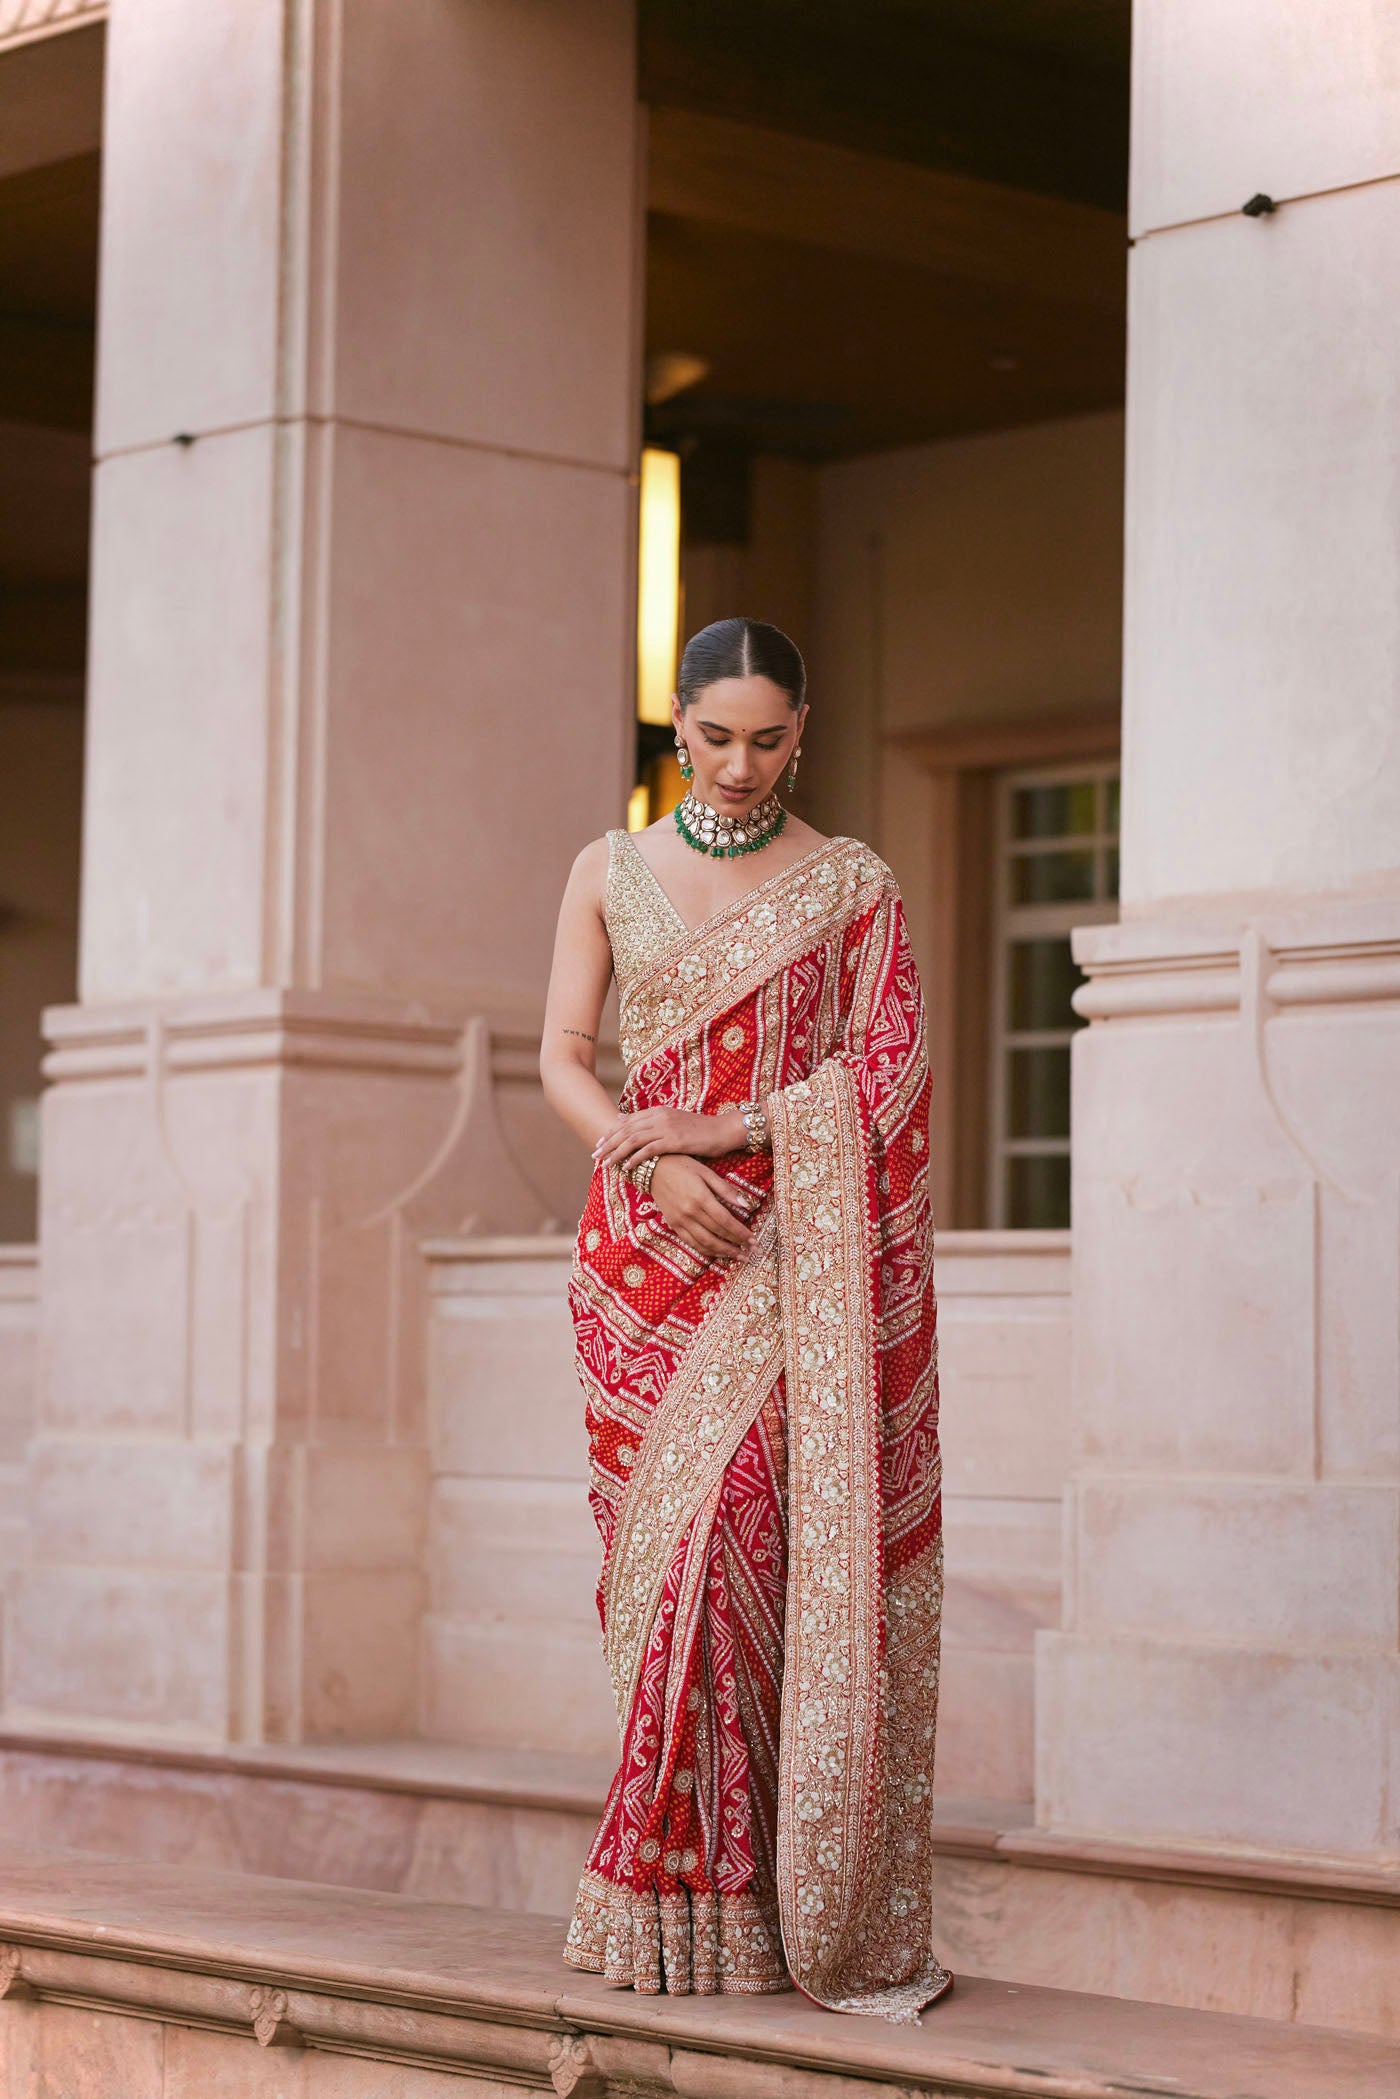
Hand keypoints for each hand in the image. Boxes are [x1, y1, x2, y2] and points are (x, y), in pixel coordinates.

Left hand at [593, 1106, 739, 1171]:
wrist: (724, 1130)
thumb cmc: (700, 1130)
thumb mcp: (674, 1122)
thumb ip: (652, 1122)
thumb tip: (628, 1121)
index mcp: (658, 1111)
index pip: (628, 1121)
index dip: (611, 1133)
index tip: (599, 1144)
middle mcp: (659, 1116)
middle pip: (626, 1130)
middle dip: (608, 1143)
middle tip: (595, 1156)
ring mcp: (666, 1127)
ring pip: (633, 1139)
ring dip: (617, 1152)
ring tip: (606, 1163)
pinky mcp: (674, 1140)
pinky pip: (649, 1150)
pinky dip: (636, 1158)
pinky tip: (627, 1167)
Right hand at [648, 1156, 758, 1263]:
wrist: (652, 1168)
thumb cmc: (682, 1166)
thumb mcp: (706, 1172)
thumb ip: (725, 1189)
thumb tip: (746, 1205)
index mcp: (700, 1198)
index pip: (725, 1221)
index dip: (741, 1233)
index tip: (754, 1240)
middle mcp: (690, 1213)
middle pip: (718, 1234)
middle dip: (737, 1244)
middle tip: (753, 1252)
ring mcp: (680, 1221)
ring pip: (705, 1243)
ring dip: (724, 1252)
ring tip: (739, 1256)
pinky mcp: (673, 1225)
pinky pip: (691, 1243)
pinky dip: (706, 1251)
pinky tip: (718, 1253)